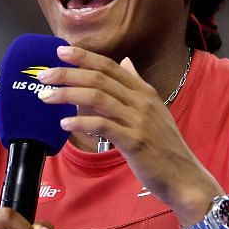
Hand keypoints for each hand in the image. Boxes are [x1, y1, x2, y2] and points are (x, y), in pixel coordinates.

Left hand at [35, 46, 220, 217]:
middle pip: (99, 79)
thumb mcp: (155, 110)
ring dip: (68, 95)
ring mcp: (139, 121)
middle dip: (68, 74)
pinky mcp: (134, 141)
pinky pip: (103, 126)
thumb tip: (125, 61)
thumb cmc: (165, 147)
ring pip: (97, 98)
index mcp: (145, 92)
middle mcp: (142, 102)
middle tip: (44, 75)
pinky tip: (64, 124)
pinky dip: (81, 122)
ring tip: (46, 97)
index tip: (60, 52)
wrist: (184, 176)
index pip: (110, 67)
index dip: (84, 57)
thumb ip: (137, 85)